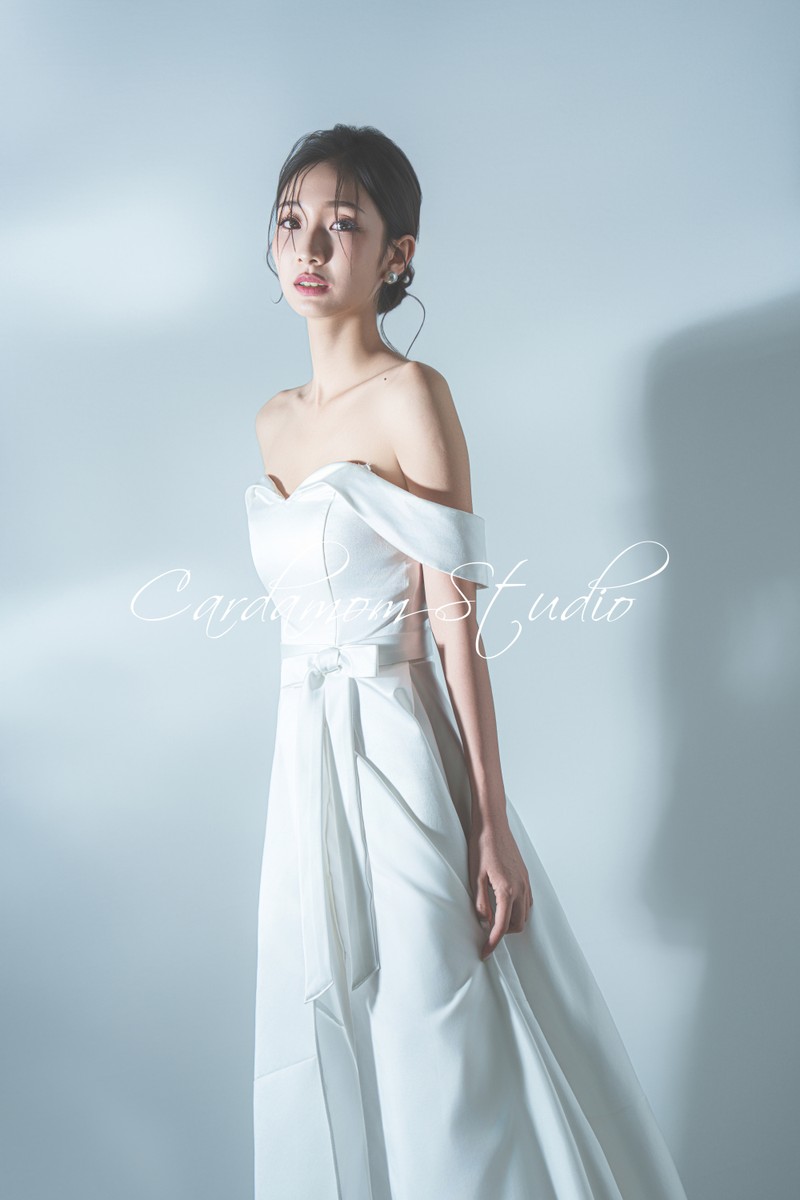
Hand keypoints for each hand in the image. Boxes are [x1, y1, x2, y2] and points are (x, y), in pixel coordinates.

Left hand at [468, 815, 532, 960]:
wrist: (493, 824)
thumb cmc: (481, 847)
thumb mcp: (474, 877)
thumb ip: (481, 903)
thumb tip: (484, 923)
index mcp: (506, 890)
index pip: (501, 926)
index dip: (492, 943)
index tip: (484, 953)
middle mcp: (520, 888)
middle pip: (518, 925)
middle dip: (503, 933)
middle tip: (487, 933)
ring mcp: (526, 882)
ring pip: (525, 914)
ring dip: (512, 922)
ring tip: (494, 919)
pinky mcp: (526, 876)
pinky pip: (528, 902)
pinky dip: (518, 910)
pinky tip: (505, 905)